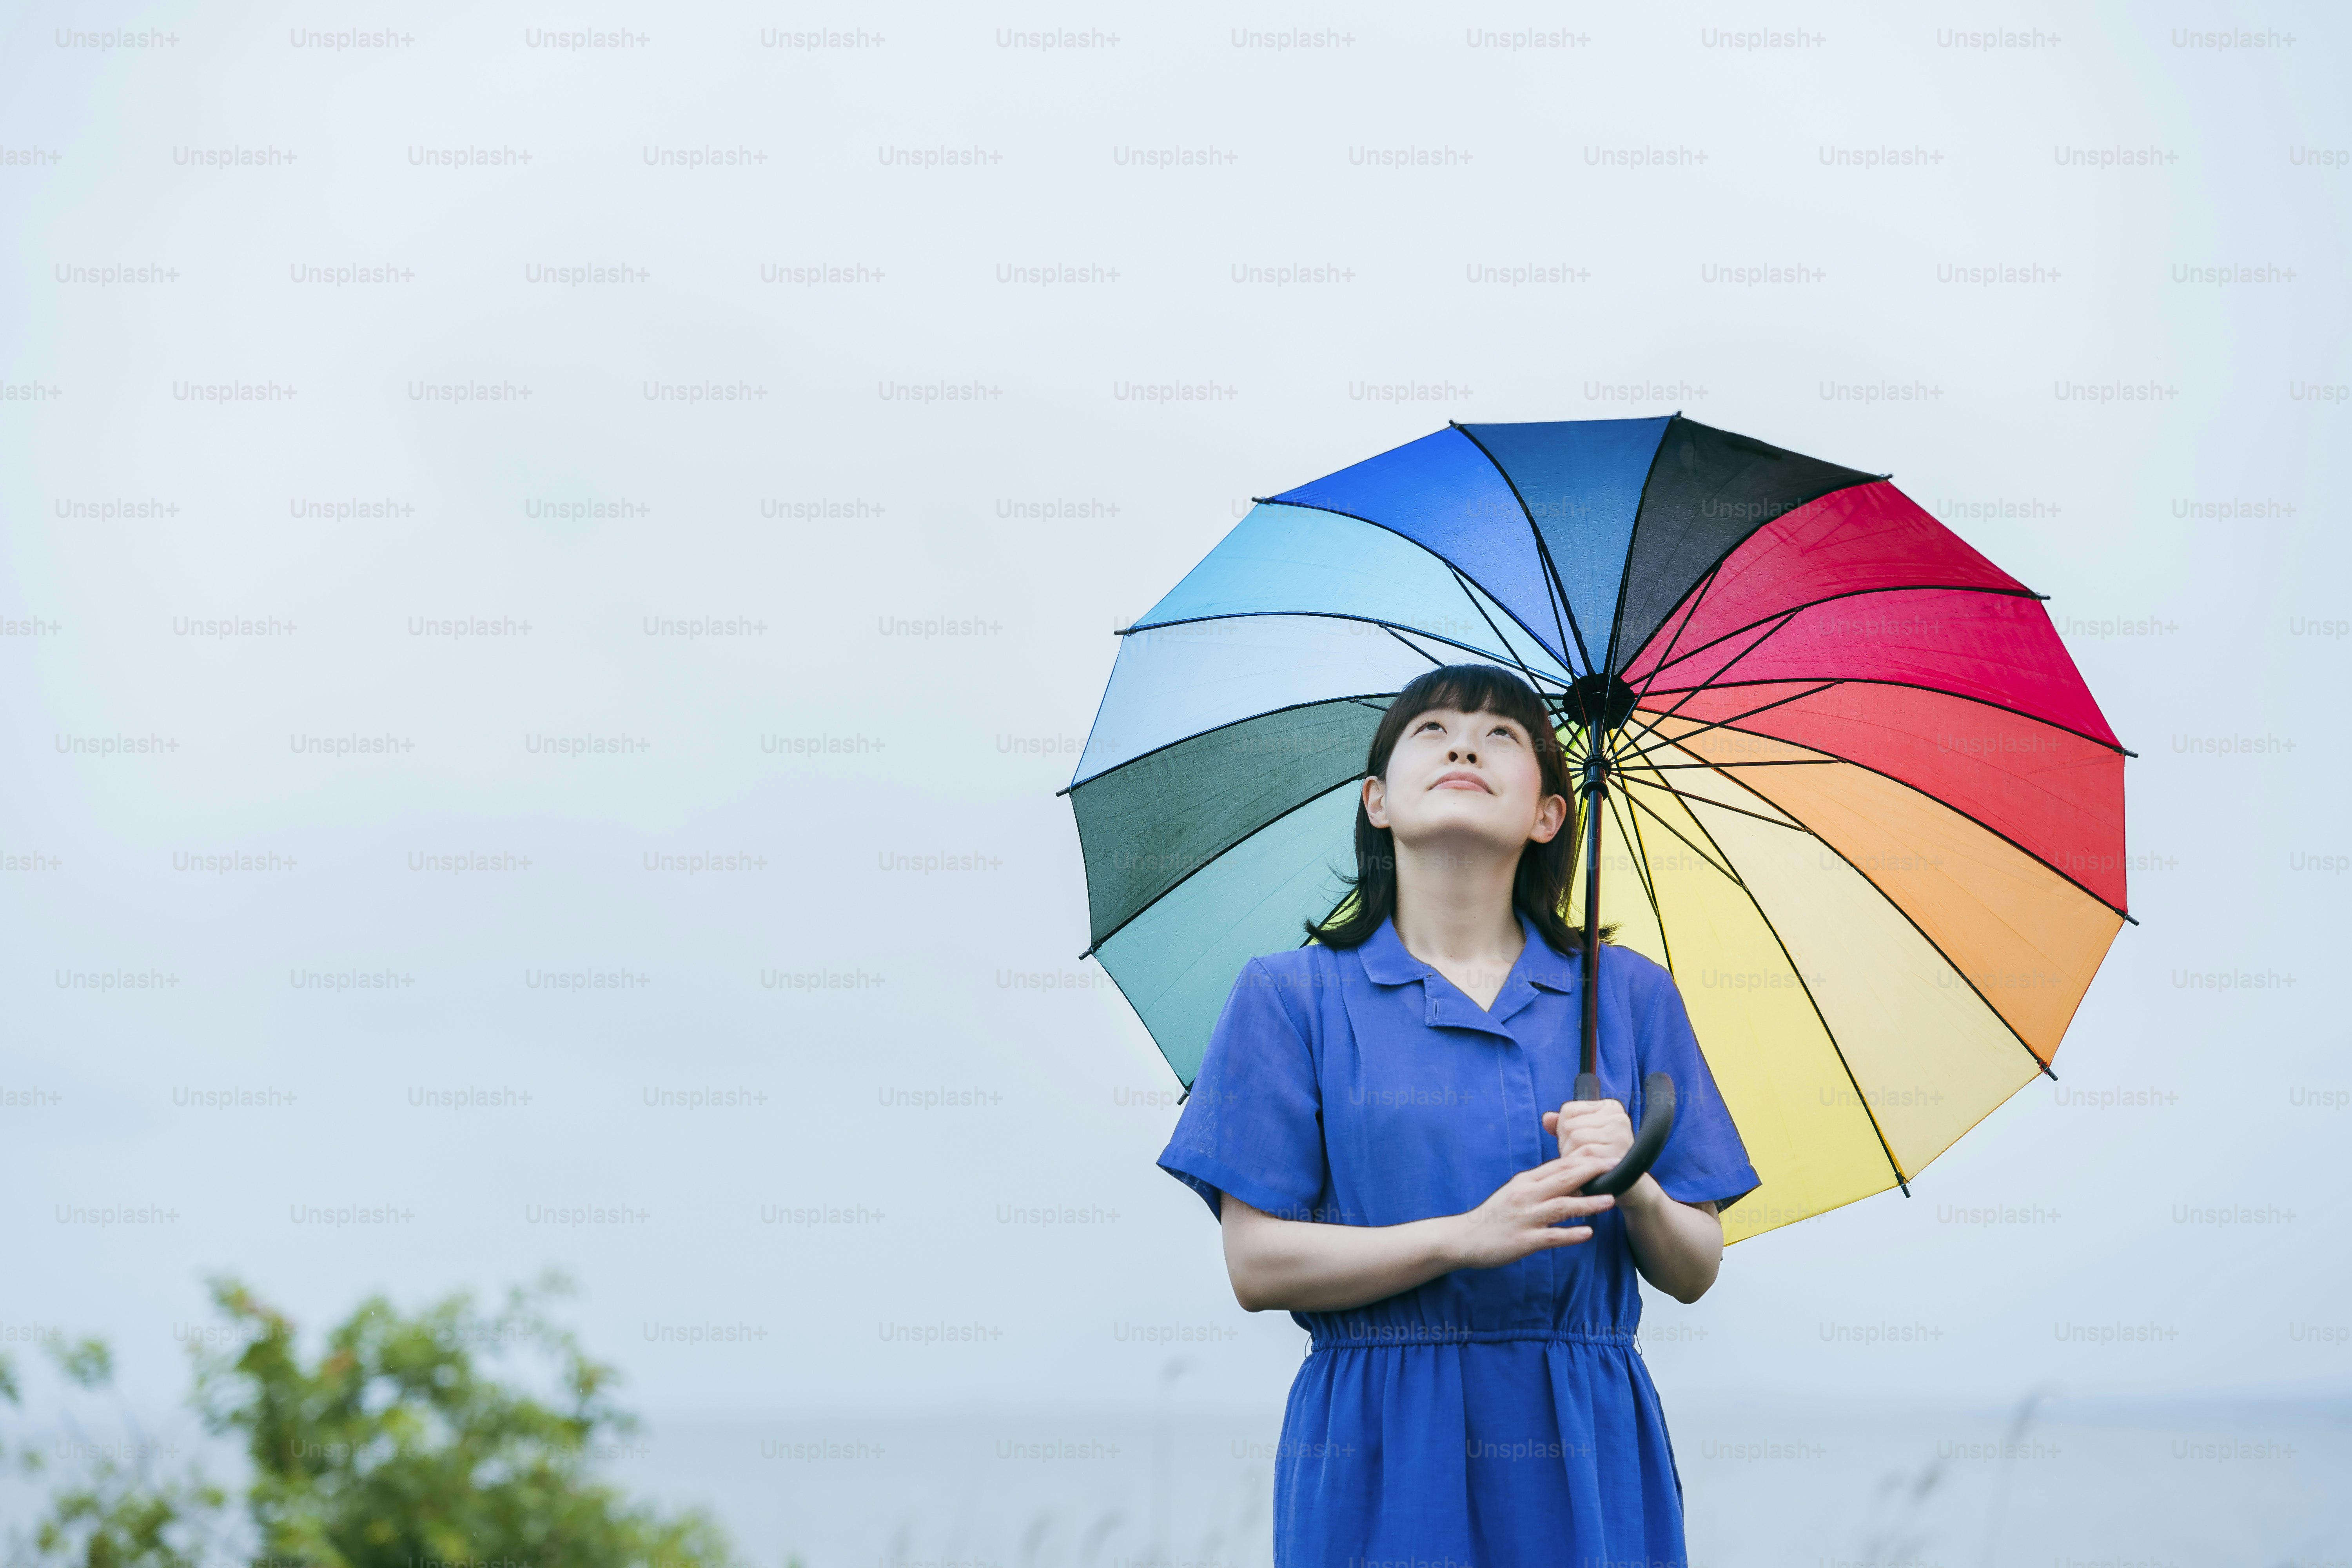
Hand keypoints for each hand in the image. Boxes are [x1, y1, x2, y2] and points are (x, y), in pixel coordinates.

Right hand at [1447, 1150, 1616, 1269]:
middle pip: (1563, 1179)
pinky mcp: (1524, 1241)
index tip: (1606, 1155)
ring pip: (1562, 1206)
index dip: (1584, 1160)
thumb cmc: (1494, 1216)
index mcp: (1525, 1182)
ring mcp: (1525, 1218)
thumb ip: (1540, 1186)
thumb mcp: (1515, 1193)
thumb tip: (1572, 1182)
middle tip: (1615, 1167)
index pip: (1558, 1166)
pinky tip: (1587, 1234)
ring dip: (1588, 1203)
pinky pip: (1552, 1236)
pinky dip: (1570, 1234)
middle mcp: (1526, 1196)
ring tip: (1610, 1200)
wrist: (1464, 1237)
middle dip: (1591, 1172)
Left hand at [1545, 1097, 1631, 1168]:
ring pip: (1575, 1138)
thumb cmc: (1599, 1156)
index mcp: (1610, 1107)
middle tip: (1577, 1156)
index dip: (1562, 1129)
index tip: (1575, 1142)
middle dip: (1565, 1144)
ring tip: (1580, 1163)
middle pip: (1569, 1125)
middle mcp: (1618, 1117)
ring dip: (1570, 1155)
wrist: (1624, 1184)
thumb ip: (1563, 1124)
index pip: (1568, 1110)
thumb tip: (1546, 1118)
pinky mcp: (1617, 1152)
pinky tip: (1584, 1171)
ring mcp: (1620, 1134)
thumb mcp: (1583, 1135)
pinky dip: (1579, 1164)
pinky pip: (1584, 1154)